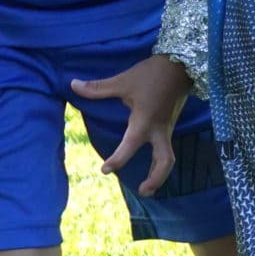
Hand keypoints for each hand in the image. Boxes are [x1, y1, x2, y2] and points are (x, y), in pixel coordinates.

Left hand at [71, 56, 193, 196]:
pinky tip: (152, 165)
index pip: (130, 146)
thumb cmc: (150, 74)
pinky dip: (160, 161)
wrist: (181, 64)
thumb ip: (98, 88)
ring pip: (168, 158)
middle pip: (164, 162)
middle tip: (142, 191)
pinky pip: (167, 148)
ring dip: (160, 174)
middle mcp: (159, 130)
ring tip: (148, 187)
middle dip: (155, 178)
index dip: (117, 159)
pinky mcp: (170, 124)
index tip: (104, 170)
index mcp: (145, 121)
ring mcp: (167, 128)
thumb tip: (72, 85)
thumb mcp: (123, 81)